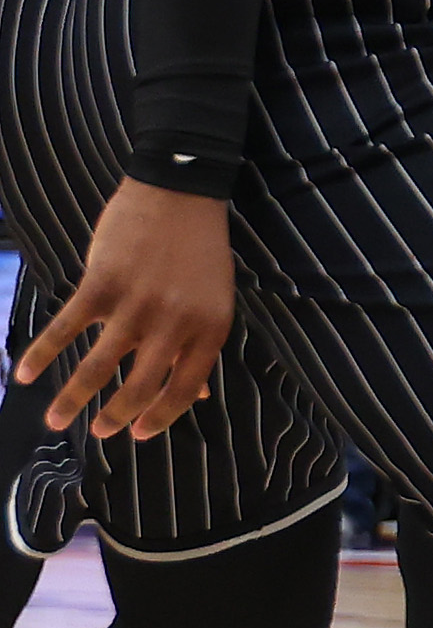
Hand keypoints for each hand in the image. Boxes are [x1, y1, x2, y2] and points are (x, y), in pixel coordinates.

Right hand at [16, 180, 233, 439]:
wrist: (179, 192)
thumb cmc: (198, 250)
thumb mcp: (214, 299)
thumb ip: (199, 345)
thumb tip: (199, 394)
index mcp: (210, 328)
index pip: (185, 388)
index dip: (161, 416)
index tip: (139, 434)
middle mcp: (175, 323)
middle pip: (140, 385)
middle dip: (115, 416)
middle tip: (97, 432)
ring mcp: (136, 304)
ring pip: (98, 366)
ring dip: (72, 399)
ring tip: (55, 422)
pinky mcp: (101, 285)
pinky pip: (65, 329)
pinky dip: (41, 355)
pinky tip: (23, 375)